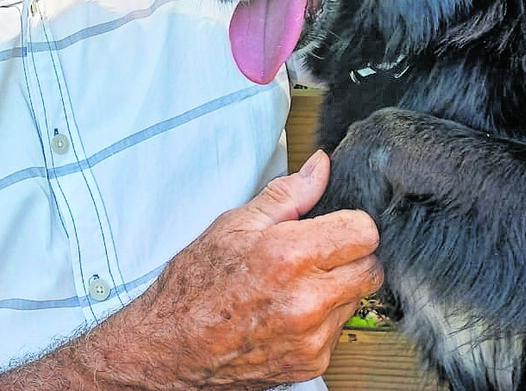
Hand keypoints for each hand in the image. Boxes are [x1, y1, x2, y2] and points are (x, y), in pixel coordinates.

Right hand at [0, 152, 383, 390]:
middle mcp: (299, 294)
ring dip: (337, 279)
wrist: (157, 355)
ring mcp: (305, 335)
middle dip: (349, 246)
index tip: (331, 213)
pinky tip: (285, 304)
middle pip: (368, 261)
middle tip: (316, 240)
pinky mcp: (304, 363)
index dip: (348, 216)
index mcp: (281, 252)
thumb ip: (279, 192)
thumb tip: (318, 162)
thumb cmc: (181, 283)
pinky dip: (321, 312)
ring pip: (357, 296)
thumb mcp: (224, 222)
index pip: (359, 227)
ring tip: (295, 271)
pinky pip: (336, 328)